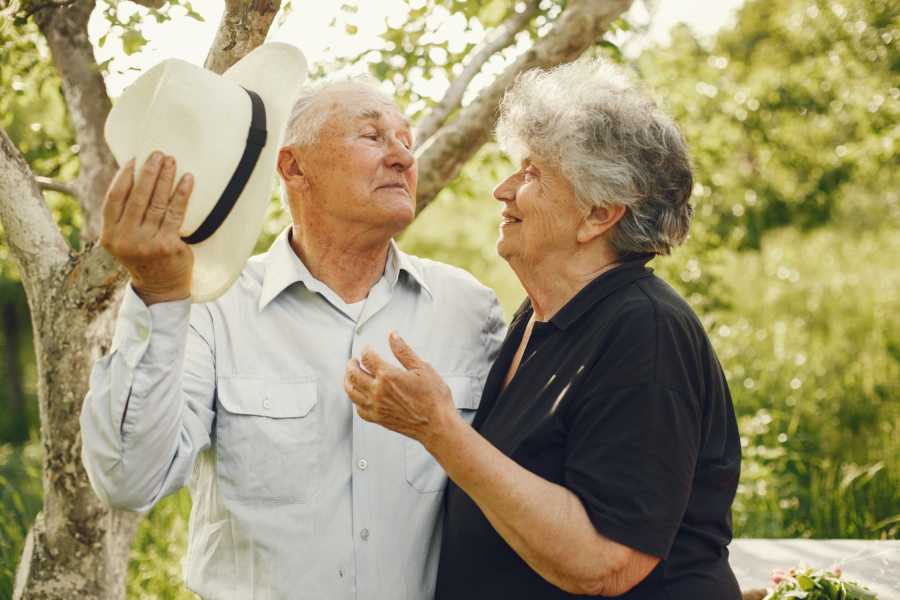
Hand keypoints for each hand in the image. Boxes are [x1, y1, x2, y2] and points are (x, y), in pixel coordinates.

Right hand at [99, 151, 194, 304]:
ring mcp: (147, 243)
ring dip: (166, 178)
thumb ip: (124, 216)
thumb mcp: (124, 240)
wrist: (161, 288)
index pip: (114, 199)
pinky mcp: (168, 246)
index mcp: (110, 235)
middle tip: (158, 154)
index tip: (134, 160)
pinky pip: (176, 214)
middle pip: (137, 197)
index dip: (123, 177)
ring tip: (171, 161)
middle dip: (148, 172)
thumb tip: (135, 176)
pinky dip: (182, 194)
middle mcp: (125, 239)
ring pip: (157, 203)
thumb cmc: (144, 256)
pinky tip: (187, 180)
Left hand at [344, 331, 458, 446]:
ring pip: (352, 392)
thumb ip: (404, 351)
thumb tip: (393, 336)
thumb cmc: (434, 398)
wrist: (437, 424)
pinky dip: (356, 400)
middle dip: (352, 364)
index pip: (367, 358)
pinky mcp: (378, 419)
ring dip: (348, 381)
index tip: (368, 349)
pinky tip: (360, 396)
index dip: (366, 350)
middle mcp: (378, 391)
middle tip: (354, 360)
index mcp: (388, 376)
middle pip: (354, 374)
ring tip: (350, 375)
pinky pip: (359, 409)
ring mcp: (376, 406)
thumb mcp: (422, 368)